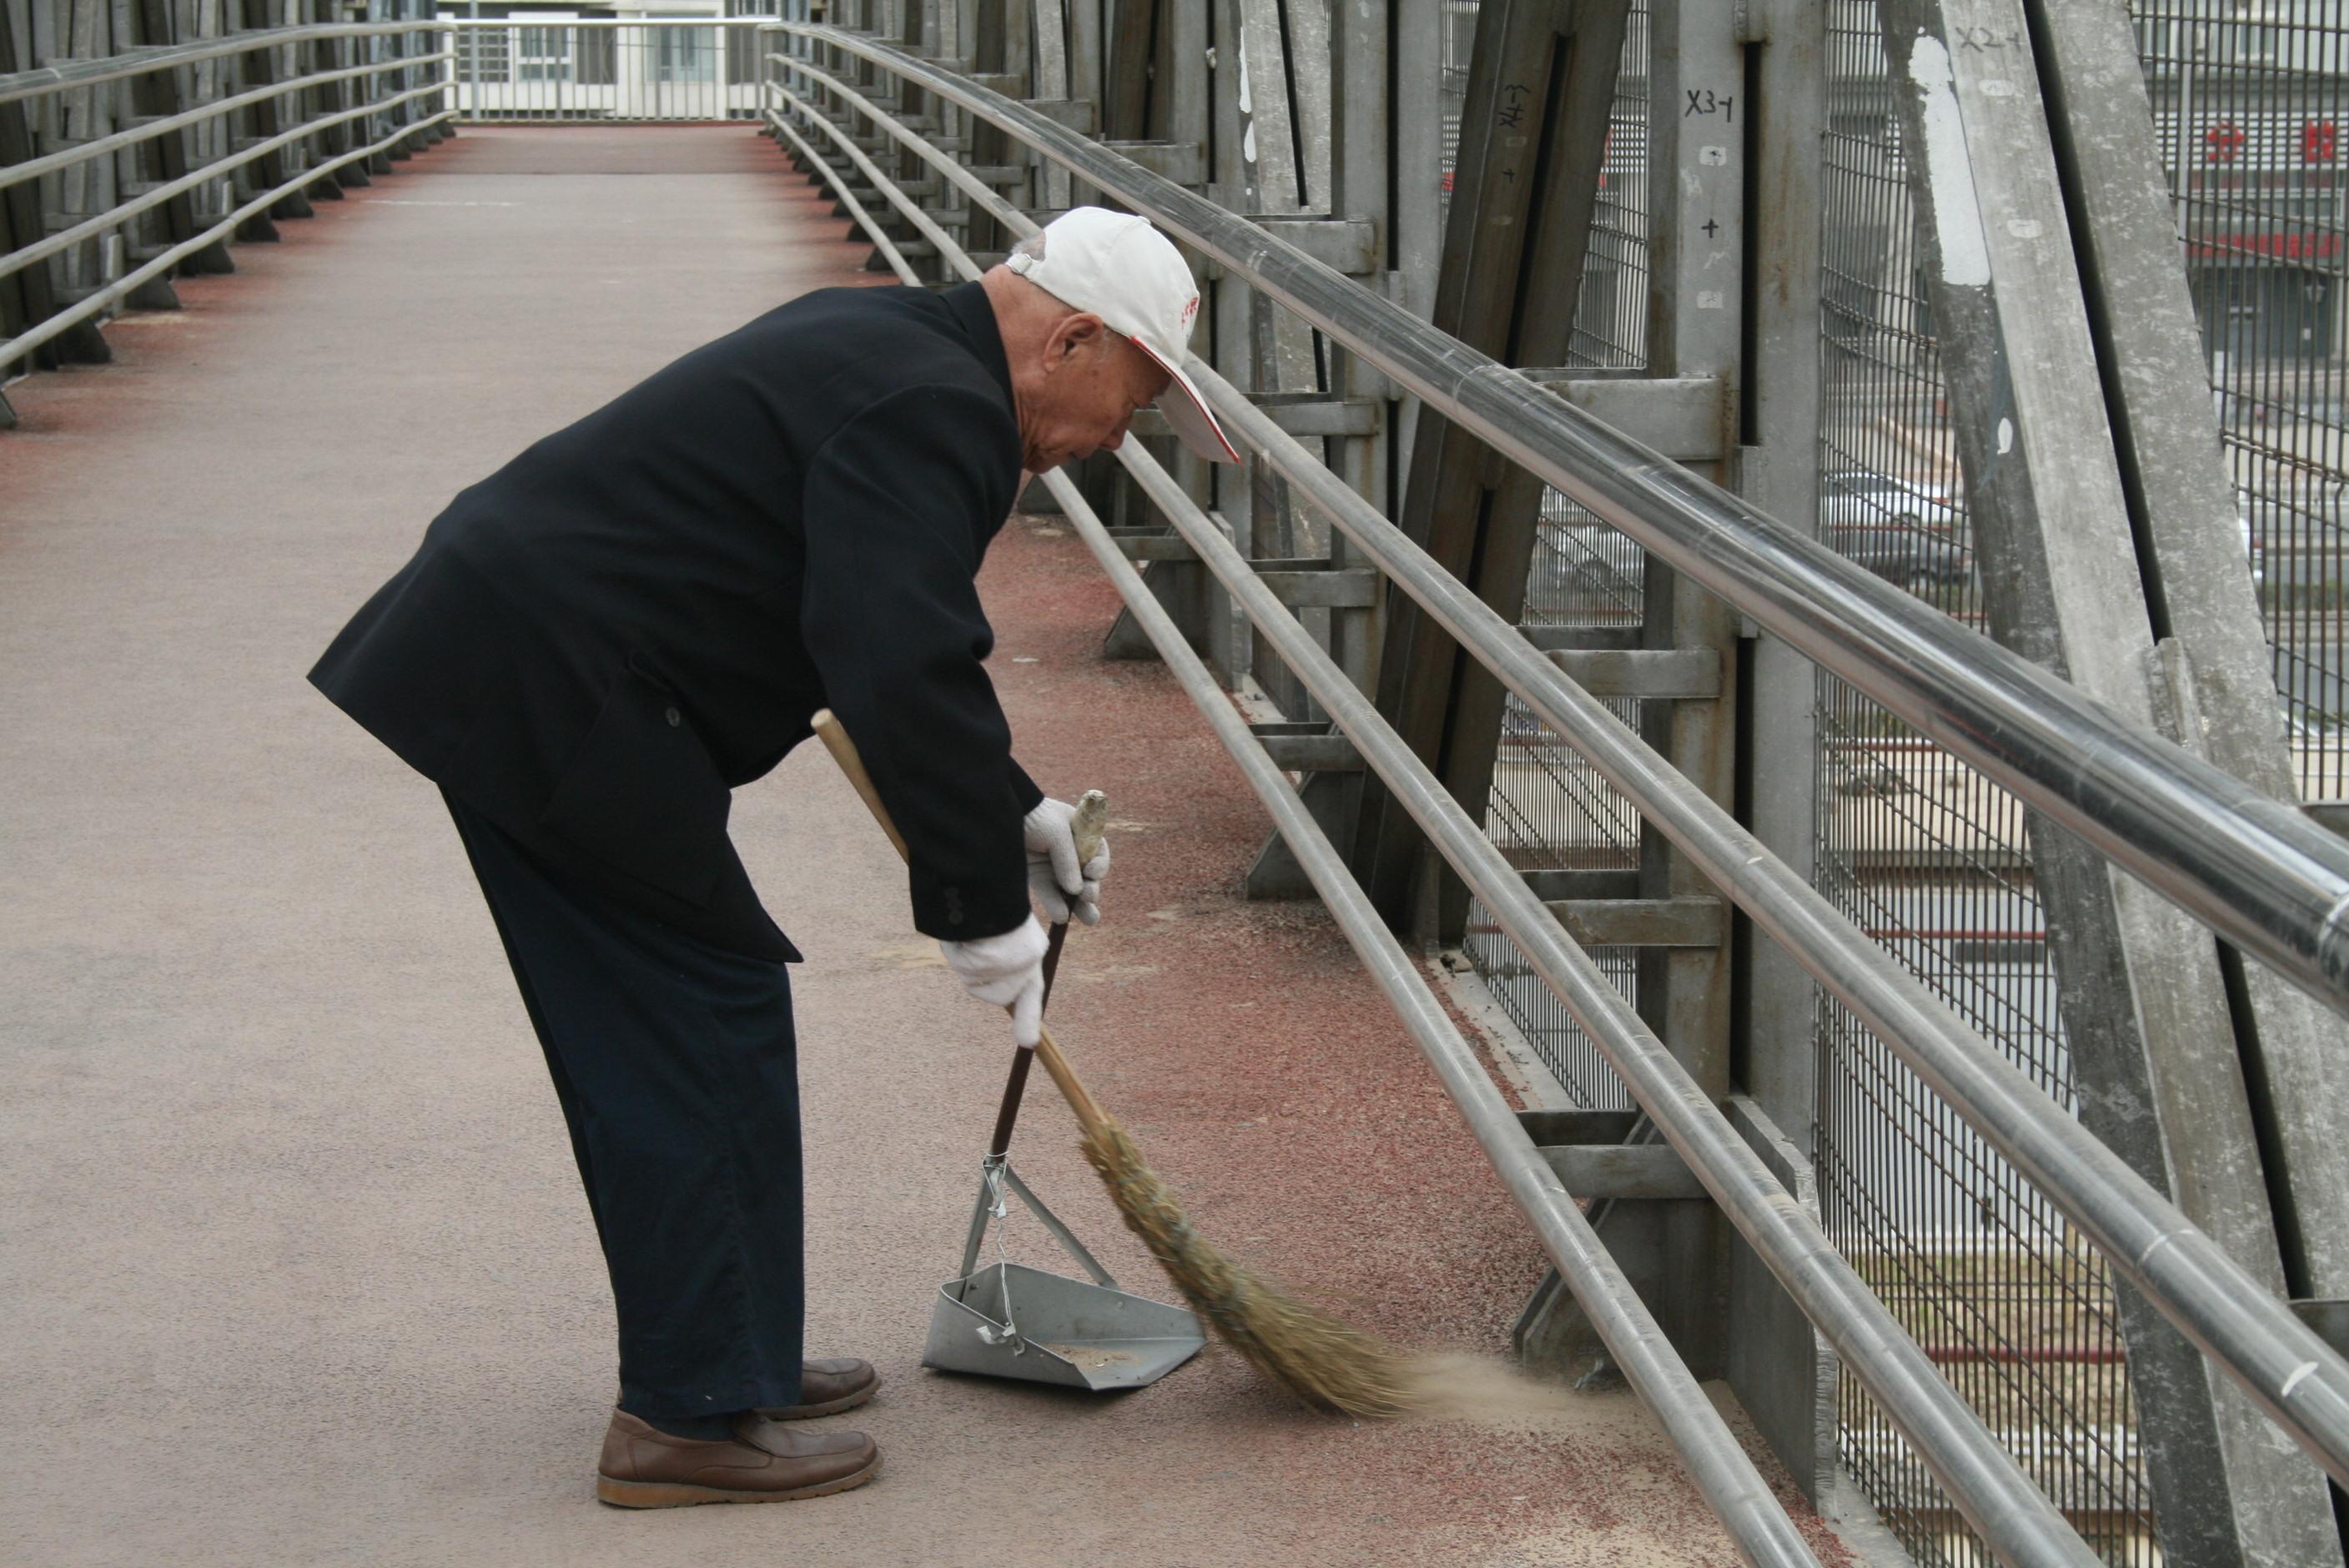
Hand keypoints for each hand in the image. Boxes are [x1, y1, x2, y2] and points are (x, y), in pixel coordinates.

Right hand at [940, 916, 1048, 1046]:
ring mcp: (1013, 964)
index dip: (1028, 1018)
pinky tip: (967, 933)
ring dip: (967, 964)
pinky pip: (967, 972)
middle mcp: (1029, 961)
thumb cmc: (985, 903)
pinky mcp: (995, 962)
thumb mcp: (998, 933)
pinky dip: (960, 955)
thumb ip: (998, 965)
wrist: (984, 879)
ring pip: (977, 984)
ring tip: (973, 933)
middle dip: (980, 979)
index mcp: (1031, 950)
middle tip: (975, 946)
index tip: (1028, 1043)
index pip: (1031, 992)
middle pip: (998, 994)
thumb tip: (993, 995)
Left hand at [1023, 796, 1110, 925]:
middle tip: (1089, 896)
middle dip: (1092, 888)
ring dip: (1079, 905)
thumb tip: (1077, 891)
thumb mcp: (1056, 831)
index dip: (1099, 865)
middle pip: (1086, 875)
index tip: (1092, 872)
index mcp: (1079, 832)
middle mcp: (1068, 850)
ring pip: (1069, 889)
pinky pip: (1048, 893)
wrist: (997, 813)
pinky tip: (1062, 917)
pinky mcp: (1035, 875)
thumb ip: (1068, 860)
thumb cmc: (1033, 815)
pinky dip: (1055, 905)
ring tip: (1090, 919)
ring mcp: (1051, 864)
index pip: (1097, 853)